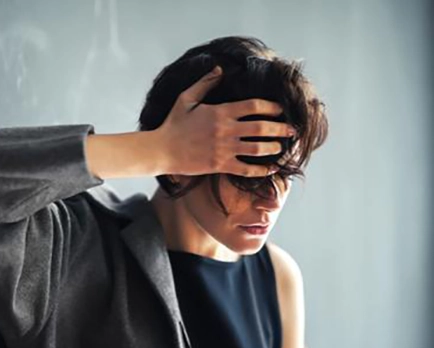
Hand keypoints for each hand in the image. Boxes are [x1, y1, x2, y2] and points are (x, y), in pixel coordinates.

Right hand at [152, 65, 296, 177]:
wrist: (161, 150)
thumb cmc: (172, 124)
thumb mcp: (186, 98)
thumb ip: (205, 83)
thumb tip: (219, 69)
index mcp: (221, 112)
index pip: (254, 106)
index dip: (272, 107)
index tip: (281, 110)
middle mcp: (226, 130)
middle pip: (262, 128)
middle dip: (281, 128)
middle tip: (293, 130)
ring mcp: (224, 149)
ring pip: (257, 149)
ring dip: (274, 148)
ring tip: (282, 148)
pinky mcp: (220, 165)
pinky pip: (246, 169)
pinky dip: (261, 171)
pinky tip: (270, 170)